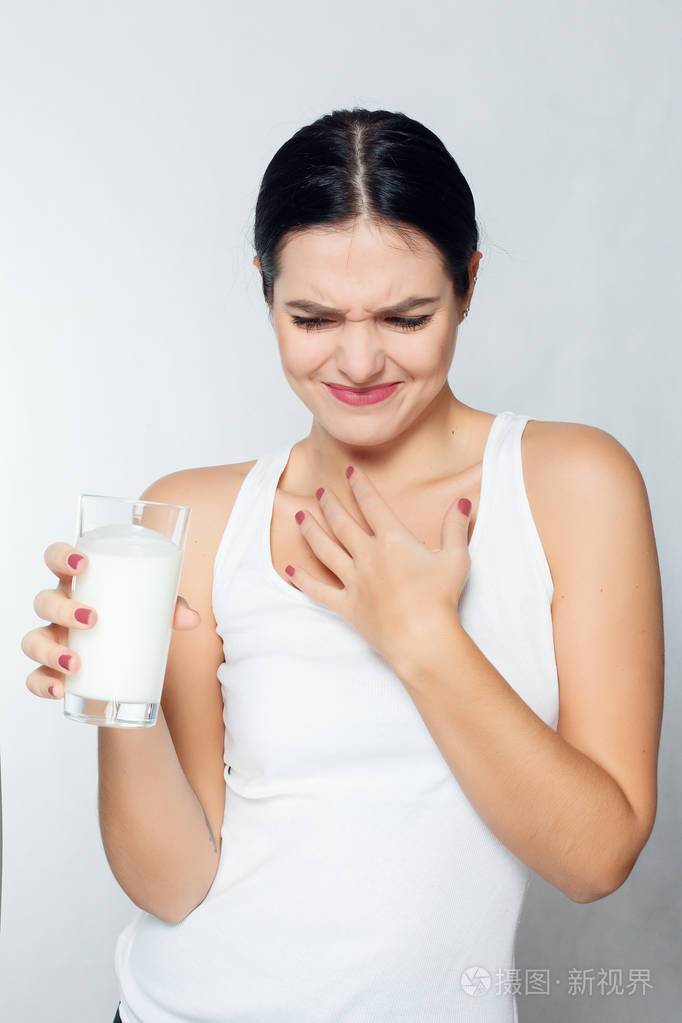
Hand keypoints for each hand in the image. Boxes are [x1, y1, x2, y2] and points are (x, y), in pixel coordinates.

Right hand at [21, 541, 200, 700]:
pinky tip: (60, 690)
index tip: (82, 564)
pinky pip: (35, 678)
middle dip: (63, 609)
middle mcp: (61, 609)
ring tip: (76, 664)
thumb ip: (171, 609)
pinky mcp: (52, 670)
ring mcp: (54, 639)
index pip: (56, 559)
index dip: (61, 556)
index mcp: (81, 583)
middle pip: (44, 601)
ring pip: (33, 640)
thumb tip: (192, 619)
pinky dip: (43, 685)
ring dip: (50, 651)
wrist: (130, 658)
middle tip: (92, 619)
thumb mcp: (153, 609)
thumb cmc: (135, 619)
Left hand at [286, 465, 471, 662]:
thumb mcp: (456, 557)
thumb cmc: (440, 597)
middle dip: (330, 504)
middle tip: (319, 491)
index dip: (360, 486)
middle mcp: (367, 556)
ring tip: (299, 517)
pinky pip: (319, 591)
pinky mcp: (347, 606)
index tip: (349, 472)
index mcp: (392, 540)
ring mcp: (353, 581)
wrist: (422, 636)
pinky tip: (290, 570)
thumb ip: (455, 527)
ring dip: (310, 531)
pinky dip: (303, 580)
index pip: (372, 505)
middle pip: (342, 524)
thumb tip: (462, 502)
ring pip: (325, 550)